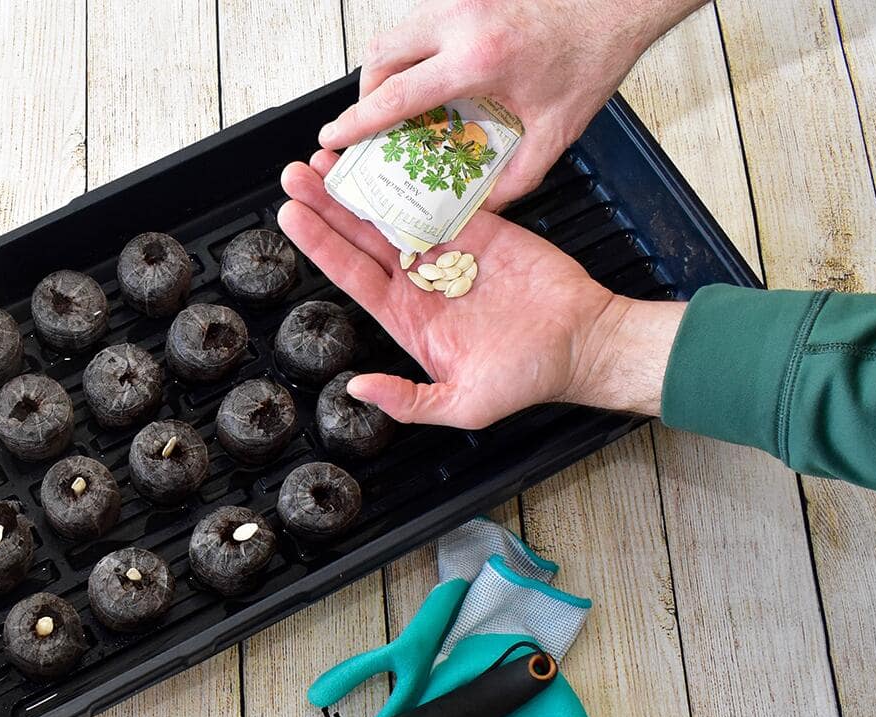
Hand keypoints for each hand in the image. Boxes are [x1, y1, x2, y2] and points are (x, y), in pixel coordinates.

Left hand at [278, 152, 683, 427]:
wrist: (584, 343)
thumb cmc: (527, 379)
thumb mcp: (464, 405)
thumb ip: (410, 401)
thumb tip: (357, 389)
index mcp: (408, 319)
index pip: (353, 276)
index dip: (321, 246)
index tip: (291, 217)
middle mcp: (421, 282)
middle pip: (363, 237)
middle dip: (328, 204)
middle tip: (296, 174)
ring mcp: (450, 252)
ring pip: (395, 211)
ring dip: (363, 184)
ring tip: (329, 157)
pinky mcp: (484, 228)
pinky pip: (443, 198)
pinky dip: (417, 176)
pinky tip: (391, 153)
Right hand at [320, 0, 706, 204]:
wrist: (614, 6)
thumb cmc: (590, 58)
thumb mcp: (556, 132)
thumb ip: (516, 177)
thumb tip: (482, 206)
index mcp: (478, 60)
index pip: (396, 95)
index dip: (357, 120)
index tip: (333, 136)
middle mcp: (461, 23)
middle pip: (381, 55)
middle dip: (365, 92)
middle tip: (369, 124)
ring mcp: (461, 2)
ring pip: (396, 33)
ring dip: (385, 69)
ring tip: (395, 103)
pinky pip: (420, 22)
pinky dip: (411, 50)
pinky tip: (429, 76)